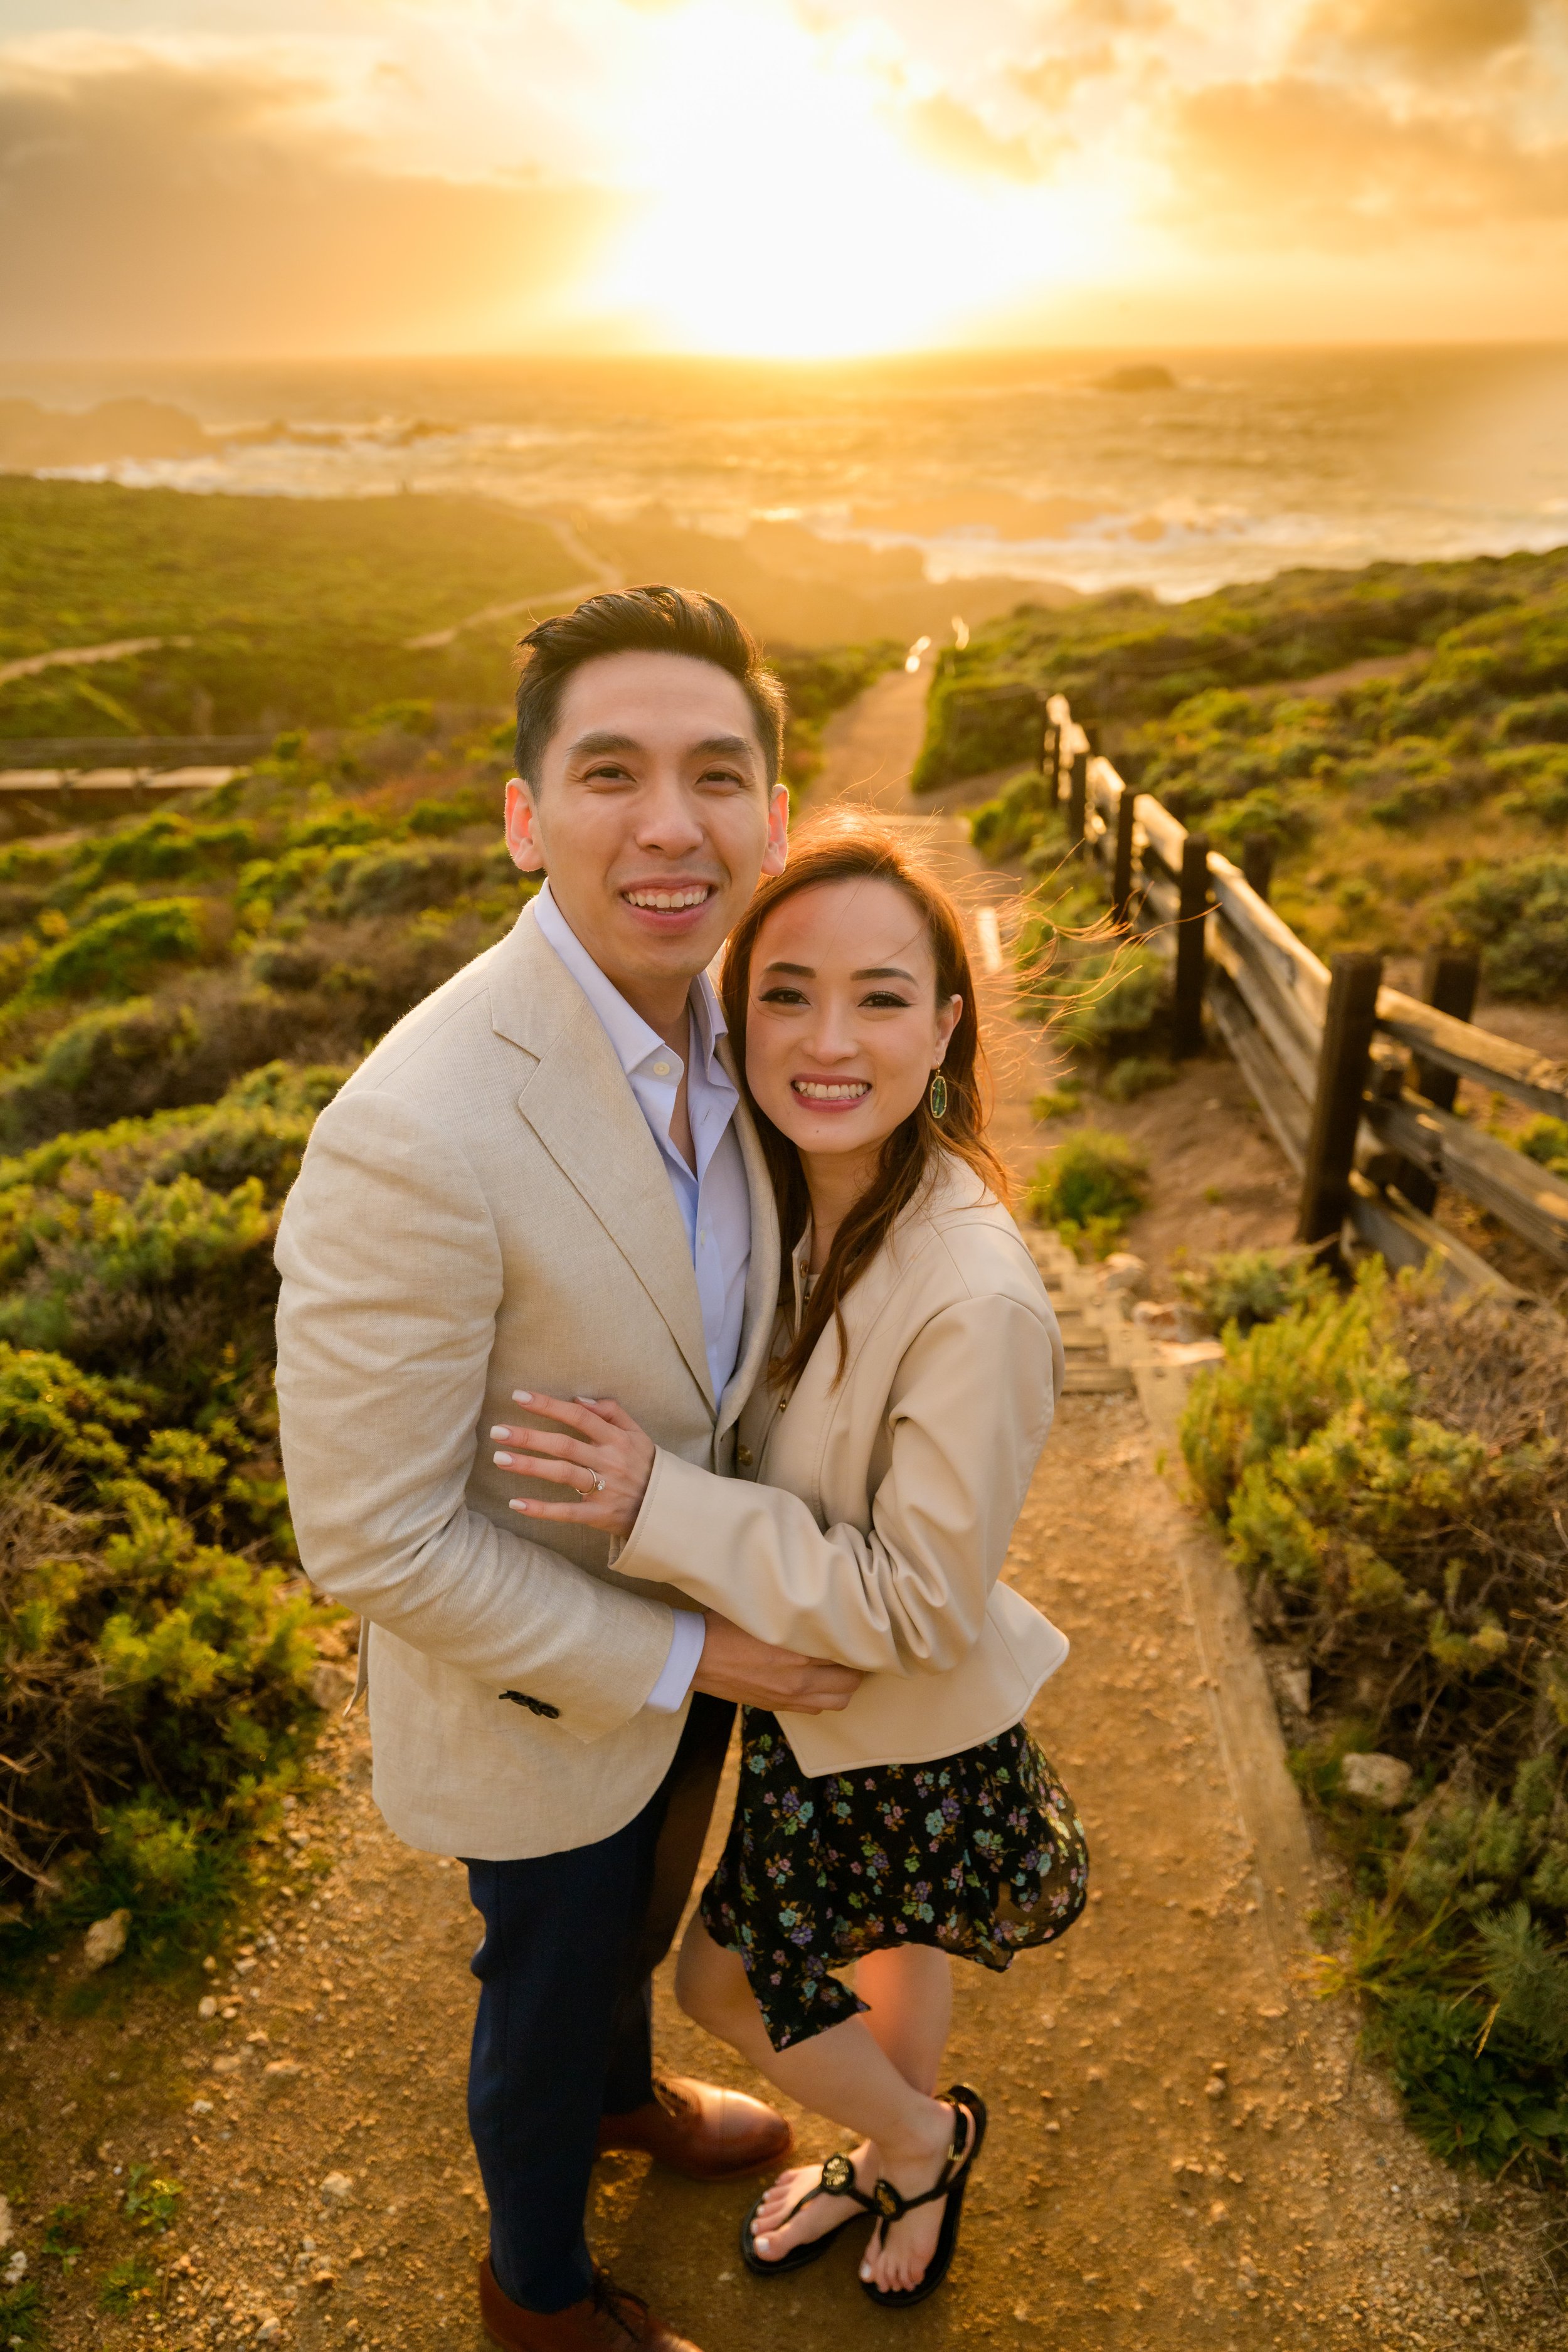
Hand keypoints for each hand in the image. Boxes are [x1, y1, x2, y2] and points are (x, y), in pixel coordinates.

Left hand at [491, 1390, 654, 1539]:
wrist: (667, 1508)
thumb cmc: (646, 1465)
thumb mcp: (637, 1433)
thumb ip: (612, 1412)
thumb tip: (578, 1399)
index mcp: (616, 1439)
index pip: (578, 1416)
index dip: (548, 1405)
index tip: (519, 1396)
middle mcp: (609, 1461)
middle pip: (564, 1445)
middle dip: (529, 1437)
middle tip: (497, 1431)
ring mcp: (604, 1488)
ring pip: (563, 1474)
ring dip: (530, 1466)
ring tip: (499, 1459)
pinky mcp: (599, 1515)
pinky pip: (567, 1512)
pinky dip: (541, 1509)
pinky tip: (516, 1503)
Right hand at [692, 1610, 861, 1714]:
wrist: (693, 1659)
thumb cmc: (723, 1627)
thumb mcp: (761, 1608)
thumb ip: (793, 1610)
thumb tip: (819, 1598)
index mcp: (797, 1652)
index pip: (847, 1651)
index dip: (857, 1640)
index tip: (859, 1629)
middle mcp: (799, 1680)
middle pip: (851, 1681)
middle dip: (857, 1666)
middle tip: (854, 1648)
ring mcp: (789, 1697)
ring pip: (838, 1701)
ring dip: (844, 1686)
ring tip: (839, 1667)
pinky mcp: (777, 1707)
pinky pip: (816, 1709)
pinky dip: (824, 1697)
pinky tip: (817, 1680)